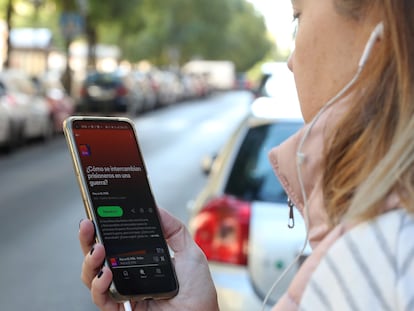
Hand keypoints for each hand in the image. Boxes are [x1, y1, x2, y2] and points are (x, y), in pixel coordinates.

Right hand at [79, 208, 218, 310]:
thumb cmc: (197, 290)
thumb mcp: (189, 252)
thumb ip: (173, 229)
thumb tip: (155, 207)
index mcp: (141, 259)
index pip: (116, 241)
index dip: (105, 228)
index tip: (100, 211)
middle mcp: (128, 274)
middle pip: (98, 256)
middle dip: (88, 239)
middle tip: (87, 224)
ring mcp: (123, 292)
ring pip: (92, 276)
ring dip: (89, 261)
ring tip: (98, 250)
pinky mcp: (121, 309)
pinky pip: (102, 299)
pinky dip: (99, 286)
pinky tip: (106, 274)